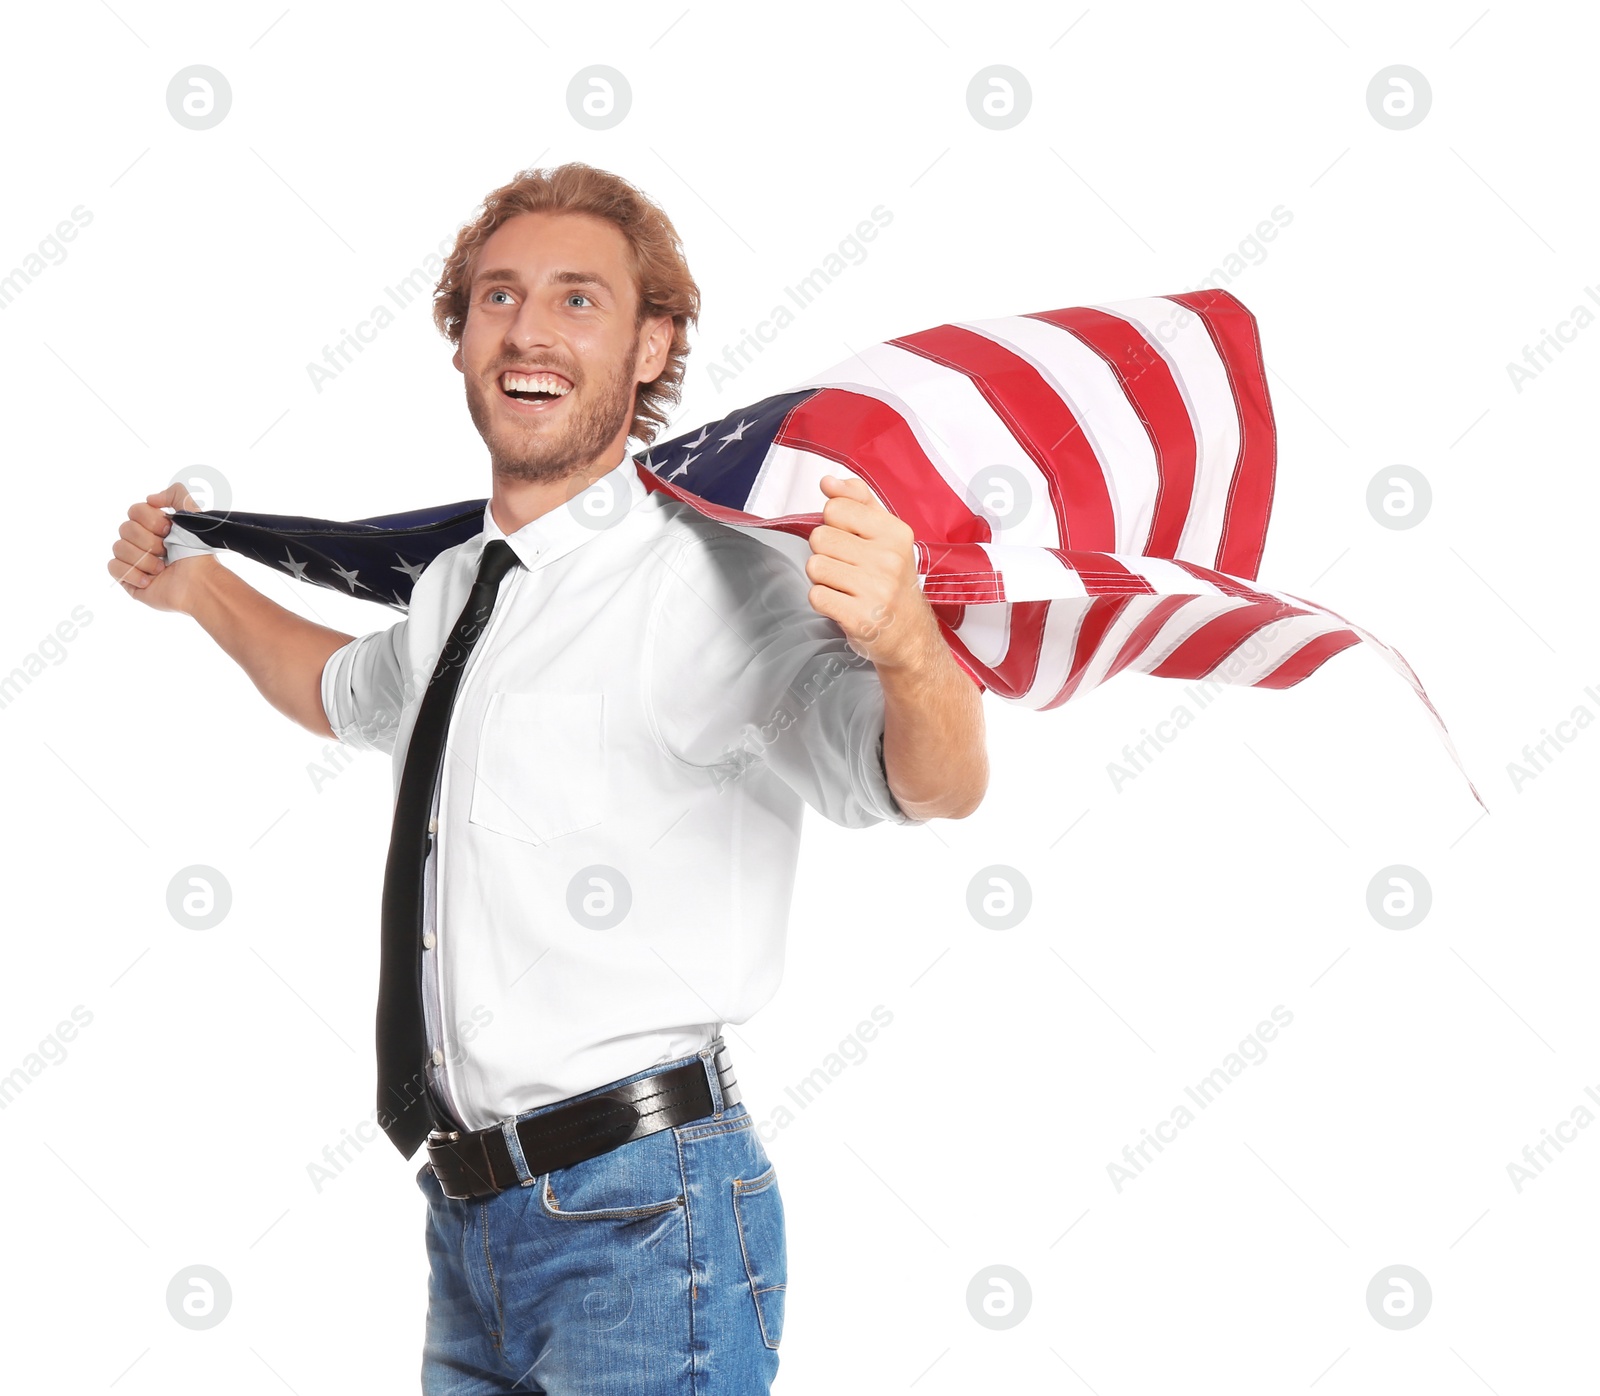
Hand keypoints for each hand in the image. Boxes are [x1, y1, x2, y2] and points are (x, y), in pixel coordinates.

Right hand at [108, 483, 217, 612]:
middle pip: (125, 528)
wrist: (199, 584)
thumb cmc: (198, 553)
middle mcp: (142, 541)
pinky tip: (150, 580)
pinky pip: (113, 567)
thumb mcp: (193, 516)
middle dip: (149, 541)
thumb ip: (176, 494)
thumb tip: (150, 498)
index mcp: (154, 526)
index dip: (150, 520)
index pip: (134, 510)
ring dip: (144, 559)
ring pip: (118, 548)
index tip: (169, 530)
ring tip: (162, 568)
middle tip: (167, 551)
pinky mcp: (128, 579)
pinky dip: (132, 573)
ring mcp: (134, 560)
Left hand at [804, 474, 940, 670]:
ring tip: (845, 587)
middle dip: (826, 553)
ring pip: (814, 566)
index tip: (851, 541)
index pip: (835, 508)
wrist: (910, 634)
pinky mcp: (860, 618)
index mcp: (895, 533)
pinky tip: (843, 603)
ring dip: (823, 578)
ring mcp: (876, 590)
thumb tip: (828, 482)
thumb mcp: (885, 536)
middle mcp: (889, 559)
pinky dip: (823, 600)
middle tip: (848, 569)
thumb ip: (857, 502)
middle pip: (820, 537)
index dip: (834, 524)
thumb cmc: (893, 582)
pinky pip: (816, 595)